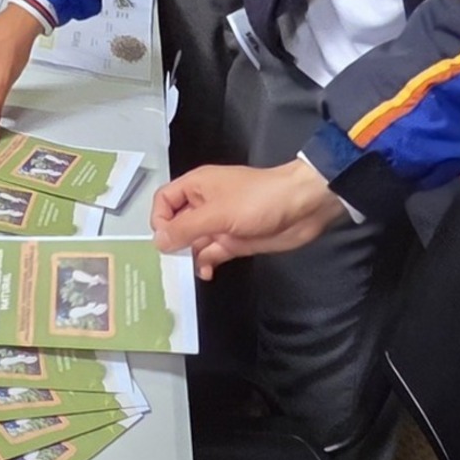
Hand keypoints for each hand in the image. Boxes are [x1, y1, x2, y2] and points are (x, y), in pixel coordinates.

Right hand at [152, 161, 344, 278]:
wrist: (302, 207)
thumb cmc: (258, 200)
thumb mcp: (217, 213)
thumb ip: (185, 228)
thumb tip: (158, 242)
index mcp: (197, 187)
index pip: (164, 200)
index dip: (159, 219)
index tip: (165, 240)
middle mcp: (204, 204)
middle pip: (176, 223)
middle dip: (172, 242)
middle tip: (172, 262)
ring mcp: (220, 224)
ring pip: (193, 242)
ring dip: (189, 256)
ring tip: (187, 270)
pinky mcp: (234, 241)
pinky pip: (211, 254)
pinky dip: (205, 264)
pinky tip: (206, 273)